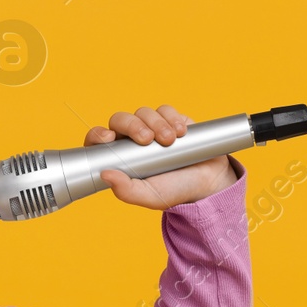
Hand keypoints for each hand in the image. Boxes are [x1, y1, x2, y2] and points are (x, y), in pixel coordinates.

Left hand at [84, 105, 237, 209]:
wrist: (208, 184)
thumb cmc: (174, 191)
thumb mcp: (149, 196)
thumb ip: (125, 190)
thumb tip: (104, 174)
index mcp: (120, 157)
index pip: (99, 139)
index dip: (99, 134)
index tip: (109, 138)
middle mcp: (132, 140)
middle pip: (121, 120)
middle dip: (133, 125)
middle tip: (148, 139)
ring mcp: (152, 128)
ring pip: (143, 112)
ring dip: (156, 123)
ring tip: (170, 141)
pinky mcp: (171, 120)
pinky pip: (165, 110)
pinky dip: (172, 118)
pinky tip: (181, 133)